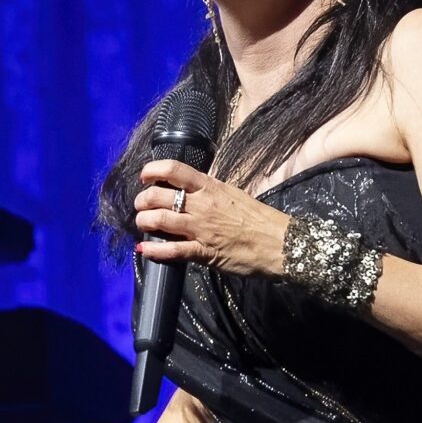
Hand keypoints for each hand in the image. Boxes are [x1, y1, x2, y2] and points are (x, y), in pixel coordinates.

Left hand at [134, 159, 290, 275]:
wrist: (281, 243)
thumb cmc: (260, 219)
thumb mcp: (233, 194)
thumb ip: (210, 191)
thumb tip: (190, 188)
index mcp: (211, 186)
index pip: (174, 170)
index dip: (153, 170)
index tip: (144, 177)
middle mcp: (203, 205)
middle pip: (159, 196)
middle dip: (142, 200)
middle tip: (140, 206)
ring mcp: (202, 229)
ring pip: (161, 220)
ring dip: (144, 221)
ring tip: (142, 223)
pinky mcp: (204, 252)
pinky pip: (172, 250)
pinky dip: (154, 250)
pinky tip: (144, 248)